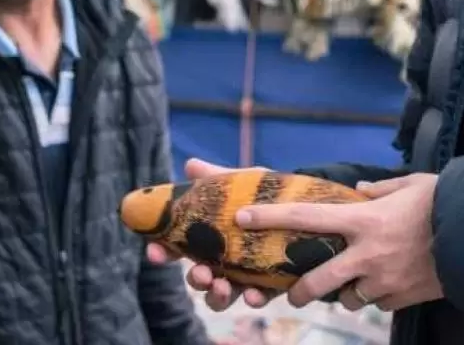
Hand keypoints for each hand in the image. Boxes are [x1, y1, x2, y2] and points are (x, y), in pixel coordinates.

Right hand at [145, 158, 275, 311]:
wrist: (308, 204)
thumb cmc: (268, 196)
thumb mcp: (245, 183)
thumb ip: (219, 178)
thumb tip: (190, 164)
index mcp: (211, 236)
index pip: (179, 247)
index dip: (163, 251)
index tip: (155, 251)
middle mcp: (224, 260)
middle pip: (199, 277)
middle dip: (195, 279)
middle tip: (201, 274)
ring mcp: (246, 275)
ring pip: (222, 295)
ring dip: (216, 296)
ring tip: (221, 287)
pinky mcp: (271, 284)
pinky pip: (258, 297)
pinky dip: (253, 299)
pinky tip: (253, 295)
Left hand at [235, 173, 442, 311]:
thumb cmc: (445, 202)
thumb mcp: (411, 184)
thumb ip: (382, 189)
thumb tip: (364, 192)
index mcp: (363, 219)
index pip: (306, 217)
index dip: (270, 217)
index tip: (242, 218)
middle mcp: (366, 253)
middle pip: (315, 280)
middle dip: (298, 291)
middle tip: (293, 292)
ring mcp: (383, 281)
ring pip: (347, 298)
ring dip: (347, 292)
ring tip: (356, 282)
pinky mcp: (400, 299)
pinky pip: (378, 303)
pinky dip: (377, 296)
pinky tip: (389, 283)